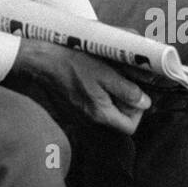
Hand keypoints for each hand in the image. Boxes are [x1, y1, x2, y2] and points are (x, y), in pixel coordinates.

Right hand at [15, 41, 148, 134]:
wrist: (43, 59)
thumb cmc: (72, 62)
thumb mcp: (105, 72)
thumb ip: (126, 90)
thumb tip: (144, 102)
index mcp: (100, 113)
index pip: (130, 127)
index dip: (139, 111)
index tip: (137, 92)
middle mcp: (90, 118)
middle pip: (120, 119)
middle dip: (127, 101)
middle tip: (125, 81)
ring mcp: (81, 112)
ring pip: (108, 110)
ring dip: (114, 95)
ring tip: (110, 76)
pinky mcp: (74, 103)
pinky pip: (95, 103)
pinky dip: (100, 92)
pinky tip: (96, 75)